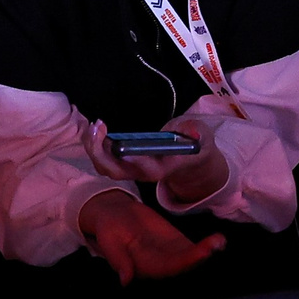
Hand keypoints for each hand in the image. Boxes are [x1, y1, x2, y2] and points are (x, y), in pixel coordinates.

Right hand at [77, 188, 224, 285]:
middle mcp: (159, 265)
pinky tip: (219, 240)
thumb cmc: (108, 229)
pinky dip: (206, 245)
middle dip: (199, 256)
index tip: (199, 253)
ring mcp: (169, 254)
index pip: (167, 268)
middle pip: (183, 264)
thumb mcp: (108, 242)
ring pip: (191, 257)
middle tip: (216, 244)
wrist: (114, 215)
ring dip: (207, 251)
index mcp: (143, 267)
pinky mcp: (175, 244)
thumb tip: (125, 281)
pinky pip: (192, 247)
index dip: (183, 262)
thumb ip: (118, 260)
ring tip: (220, 241)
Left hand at [85, 113, 229, 201]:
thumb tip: (194, 134)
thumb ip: (198, 132)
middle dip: (102, 153)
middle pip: (119, 171)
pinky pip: (104, 160)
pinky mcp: (125, 164)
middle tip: (99, 126)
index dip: (134, 159)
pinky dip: (96, 145)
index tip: (121, 146)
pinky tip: (97, 128)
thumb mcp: (203, 136)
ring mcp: (133, 170)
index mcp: (166, 167)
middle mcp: (146, 173)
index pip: (149, 169)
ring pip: (107, 168)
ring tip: (96, 125)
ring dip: (95, 148)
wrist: (190, 160)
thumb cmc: (195, 145)